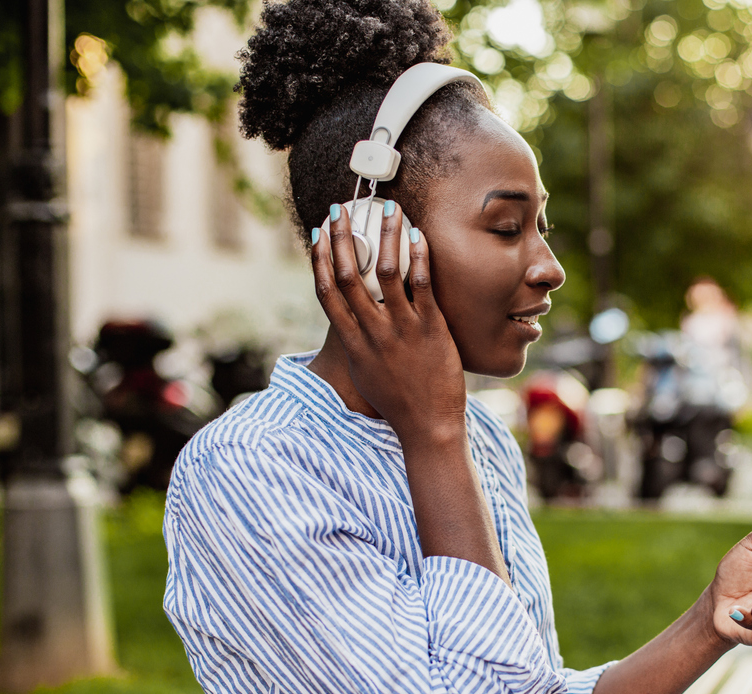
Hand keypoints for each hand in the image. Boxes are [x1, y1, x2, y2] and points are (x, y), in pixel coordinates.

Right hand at [312, 200, 465, 439]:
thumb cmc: (398, 402)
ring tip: (390, 209)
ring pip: (386, 273)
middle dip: (343, 237)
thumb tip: (354, 319)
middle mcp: (372, 332)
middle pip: (349, 275)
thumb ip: (358, 343)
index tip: (320, 234)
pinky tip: (418, 236)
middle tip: (342, 209)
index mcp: (352, 343)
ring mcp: (401, 330)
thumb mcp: (366, 373)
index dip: (320, 259)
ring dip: (385, 236)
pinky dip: (419, 258)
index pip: (327, 292)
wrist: (428, 427)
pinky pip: (422, 286)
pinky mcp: (431, 330)